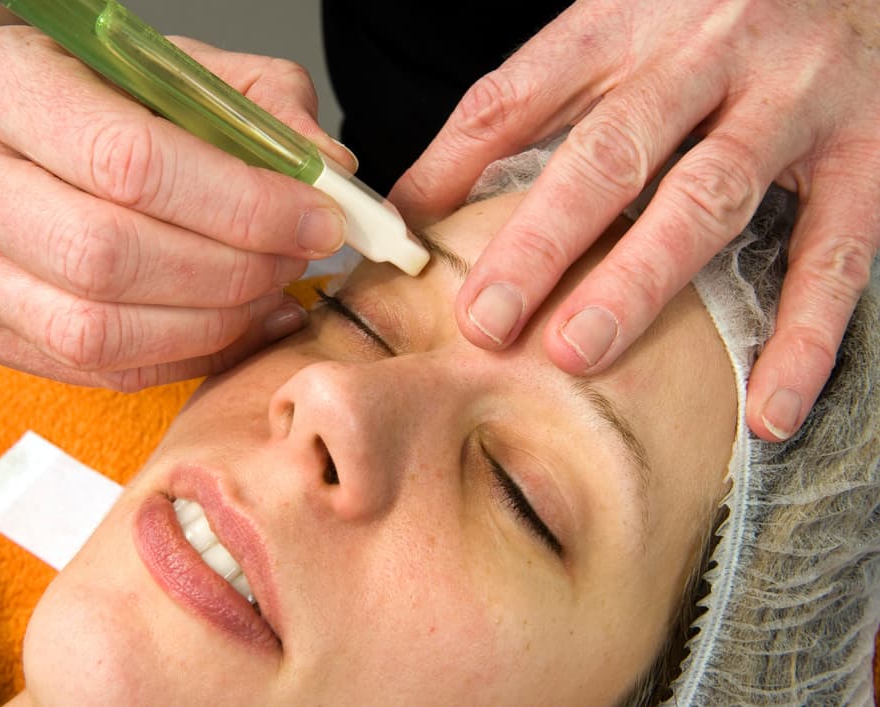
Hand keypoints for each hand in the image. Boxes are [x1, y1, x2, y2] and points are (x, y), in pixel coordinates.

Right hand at [0, 27, 355, 389]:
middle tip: (296, 258)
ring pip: (98, 331)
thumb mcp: (175, 68)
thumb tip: (332, 174)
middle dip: (232, 270)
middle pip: (109, 256)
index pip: (130, 162)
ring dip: (213, 322)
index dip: (242, 204)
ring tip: (270, 292)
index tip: (318, 219)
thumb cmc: (86, 94)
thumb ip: (260, 105)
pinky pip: (100, 369)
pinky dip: (186, 356)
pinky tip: (237, 326)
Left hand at [390, 0, 878, 440]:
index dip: (452, 171)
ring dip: (640, 281)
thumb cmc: (705, 18)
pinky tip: (765, 411)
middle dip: (541, 241)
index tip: (406, 249)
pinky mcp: (864, 154)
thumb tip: (416, 199)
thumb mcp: (606, 31)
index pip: (517, 95)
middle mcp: (703, 54)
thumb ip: (521, 107)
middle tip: (485, 322)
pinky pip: (834, 255)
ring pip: (707, 197)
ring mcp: (790, 101)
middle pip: (608, 152)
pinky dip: (802, 338)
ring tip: (577, 353)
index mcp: (622, 23)